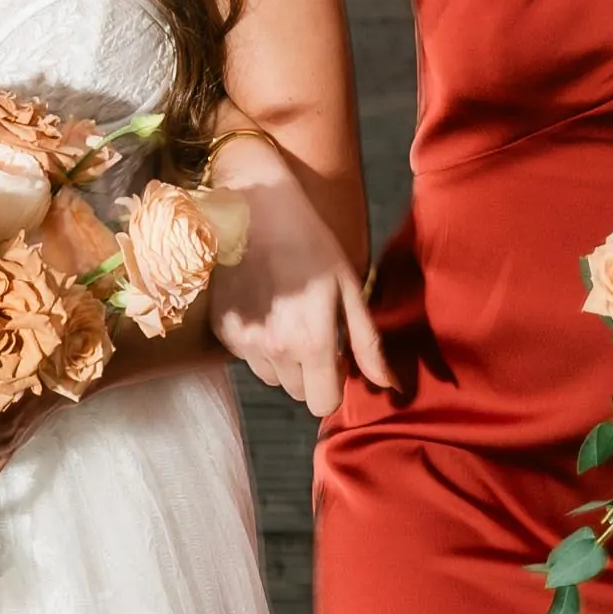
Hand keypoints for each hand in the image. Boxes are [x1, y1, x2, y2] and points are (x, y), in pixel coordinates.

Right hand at [204, 160, 370, 417]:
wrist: (257, 210)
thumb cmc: (312, 245)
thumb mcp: (350, 290)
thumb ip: (368, 345)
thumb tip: (390, 387)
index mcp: (313, 342)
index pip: (323, 403)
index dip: (334, 384)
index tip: (336, 359)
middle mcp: (276, 350)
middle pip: (297, 393)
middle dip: (309, 372)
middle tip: (312, 330)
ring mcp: (244, 342)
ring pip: (271, 377)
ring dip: (283, 360)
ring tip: (288, 317)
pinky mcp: (223, 330)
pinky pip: (247, 356)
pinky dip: (258, 343)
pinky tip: (266, 307)